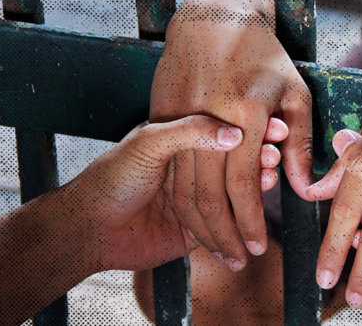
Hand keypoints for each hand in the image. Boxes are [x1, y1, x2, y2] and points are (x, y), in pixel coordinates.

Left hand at [65, 116, 284, 270]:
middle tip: (274, 157)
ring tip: (269, 182)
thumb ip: (188, 132)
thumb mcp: (148, 143)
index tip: (274, 127)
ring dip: (255, 192)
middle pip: (235, 166)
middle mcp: (191, 171)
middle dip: (258, 161)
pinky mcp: (192, 234)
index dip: (250, 131)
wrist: (87, 227)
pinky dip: (243, 230)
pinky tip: (258, 218)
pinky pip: (225, 233)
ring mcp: (194, 203)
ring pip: (235, 198)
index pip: (225, 135)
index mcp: (180, 144)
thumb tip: (232, 133)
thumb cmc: (111, 178)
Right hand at [149, 0, 314, 270]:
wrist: (212, 19)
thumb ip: (300, 143)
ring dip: (202, 226)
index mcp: (244, 114)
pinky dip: (183, 203)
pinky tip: (197, 222)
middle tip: (240, 260)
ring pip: (184, 189)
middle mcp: (208, 119)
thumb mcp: (294, 93)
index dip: (250, 221)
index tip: (258, 247)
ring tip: (221, 251)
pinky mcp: (158, 118)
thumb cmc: (262, 56)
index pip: (244, 185)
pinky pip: (170, 173)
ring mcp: (178, 119)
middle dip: (225, 235)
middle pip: (210, 196)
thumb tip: (306, 189)